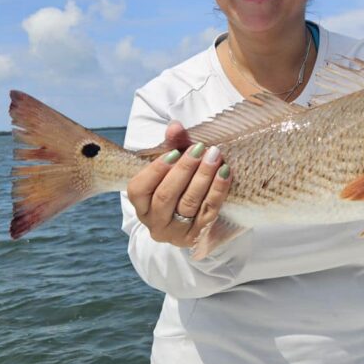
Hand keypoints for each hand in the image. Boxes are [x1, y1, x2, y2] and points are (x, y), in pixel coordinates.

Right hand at [126, 121, 231, 247]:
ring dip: (203, 178)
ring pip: (188, 204)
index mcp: (140, 205)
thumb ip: (172, 144)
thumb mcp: (173, 164)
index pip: (139, 189)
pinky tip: (225, 173)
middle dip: (185, 170)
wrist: (199, 211)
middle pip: (165, 196)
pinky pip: (209, 211)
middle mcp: (154, 223)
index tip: (175, 152)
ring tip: (215, 157)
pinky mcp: (198, 236)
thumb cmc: (179, 182)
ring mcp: (175, 233)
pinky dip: (218, 190)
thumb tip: (175, 126)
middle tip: (201, 149)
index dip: (156, 169)